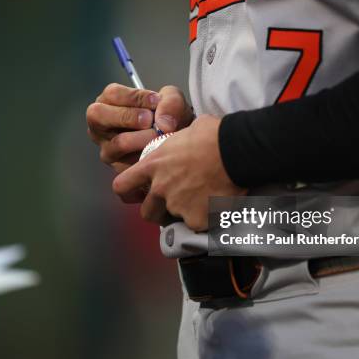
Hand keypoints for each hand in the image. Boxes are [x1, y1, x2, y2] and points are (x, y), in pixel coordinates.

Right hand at [87, 83, 193, 172]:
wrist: (177, 140)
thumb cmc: (166, 116)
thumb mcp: (172, 100)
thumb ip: (170, 102)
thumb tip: (163, 123)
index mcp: (109, 101)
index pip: (112, 94)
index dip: (135, 97)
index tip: (156, 101)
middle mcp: (101, 124)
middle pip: (99, 115)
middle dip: (128, 116)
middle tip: (150, 120)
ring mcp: (107, 147)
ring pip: (117, 142)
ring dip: (141, 139)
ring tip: (159, 136)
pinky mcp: (118, 167)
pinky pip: (128, 164)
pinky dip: (146, 157)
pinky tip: (158, 151)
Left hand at [112, 115, 246, 231]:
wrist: (236, 150)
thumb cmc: (214, 134)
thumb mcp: (186, 132)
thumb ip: (177, 144)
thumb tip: (186, 142)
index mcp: (153, 165)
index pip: (122, 185)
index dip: (128, 191)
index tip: (138, 193)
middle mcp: (160, 188)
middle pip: (146, 212)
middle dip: (158, 212)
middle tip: (175, 205)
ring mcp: (177, 206)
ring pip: (174, 220)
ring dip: (184, 215)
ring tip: (202, 203)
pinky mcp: (196, 219)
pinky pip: (197, 226)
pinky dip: (205, 221)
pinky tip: (217, 208)